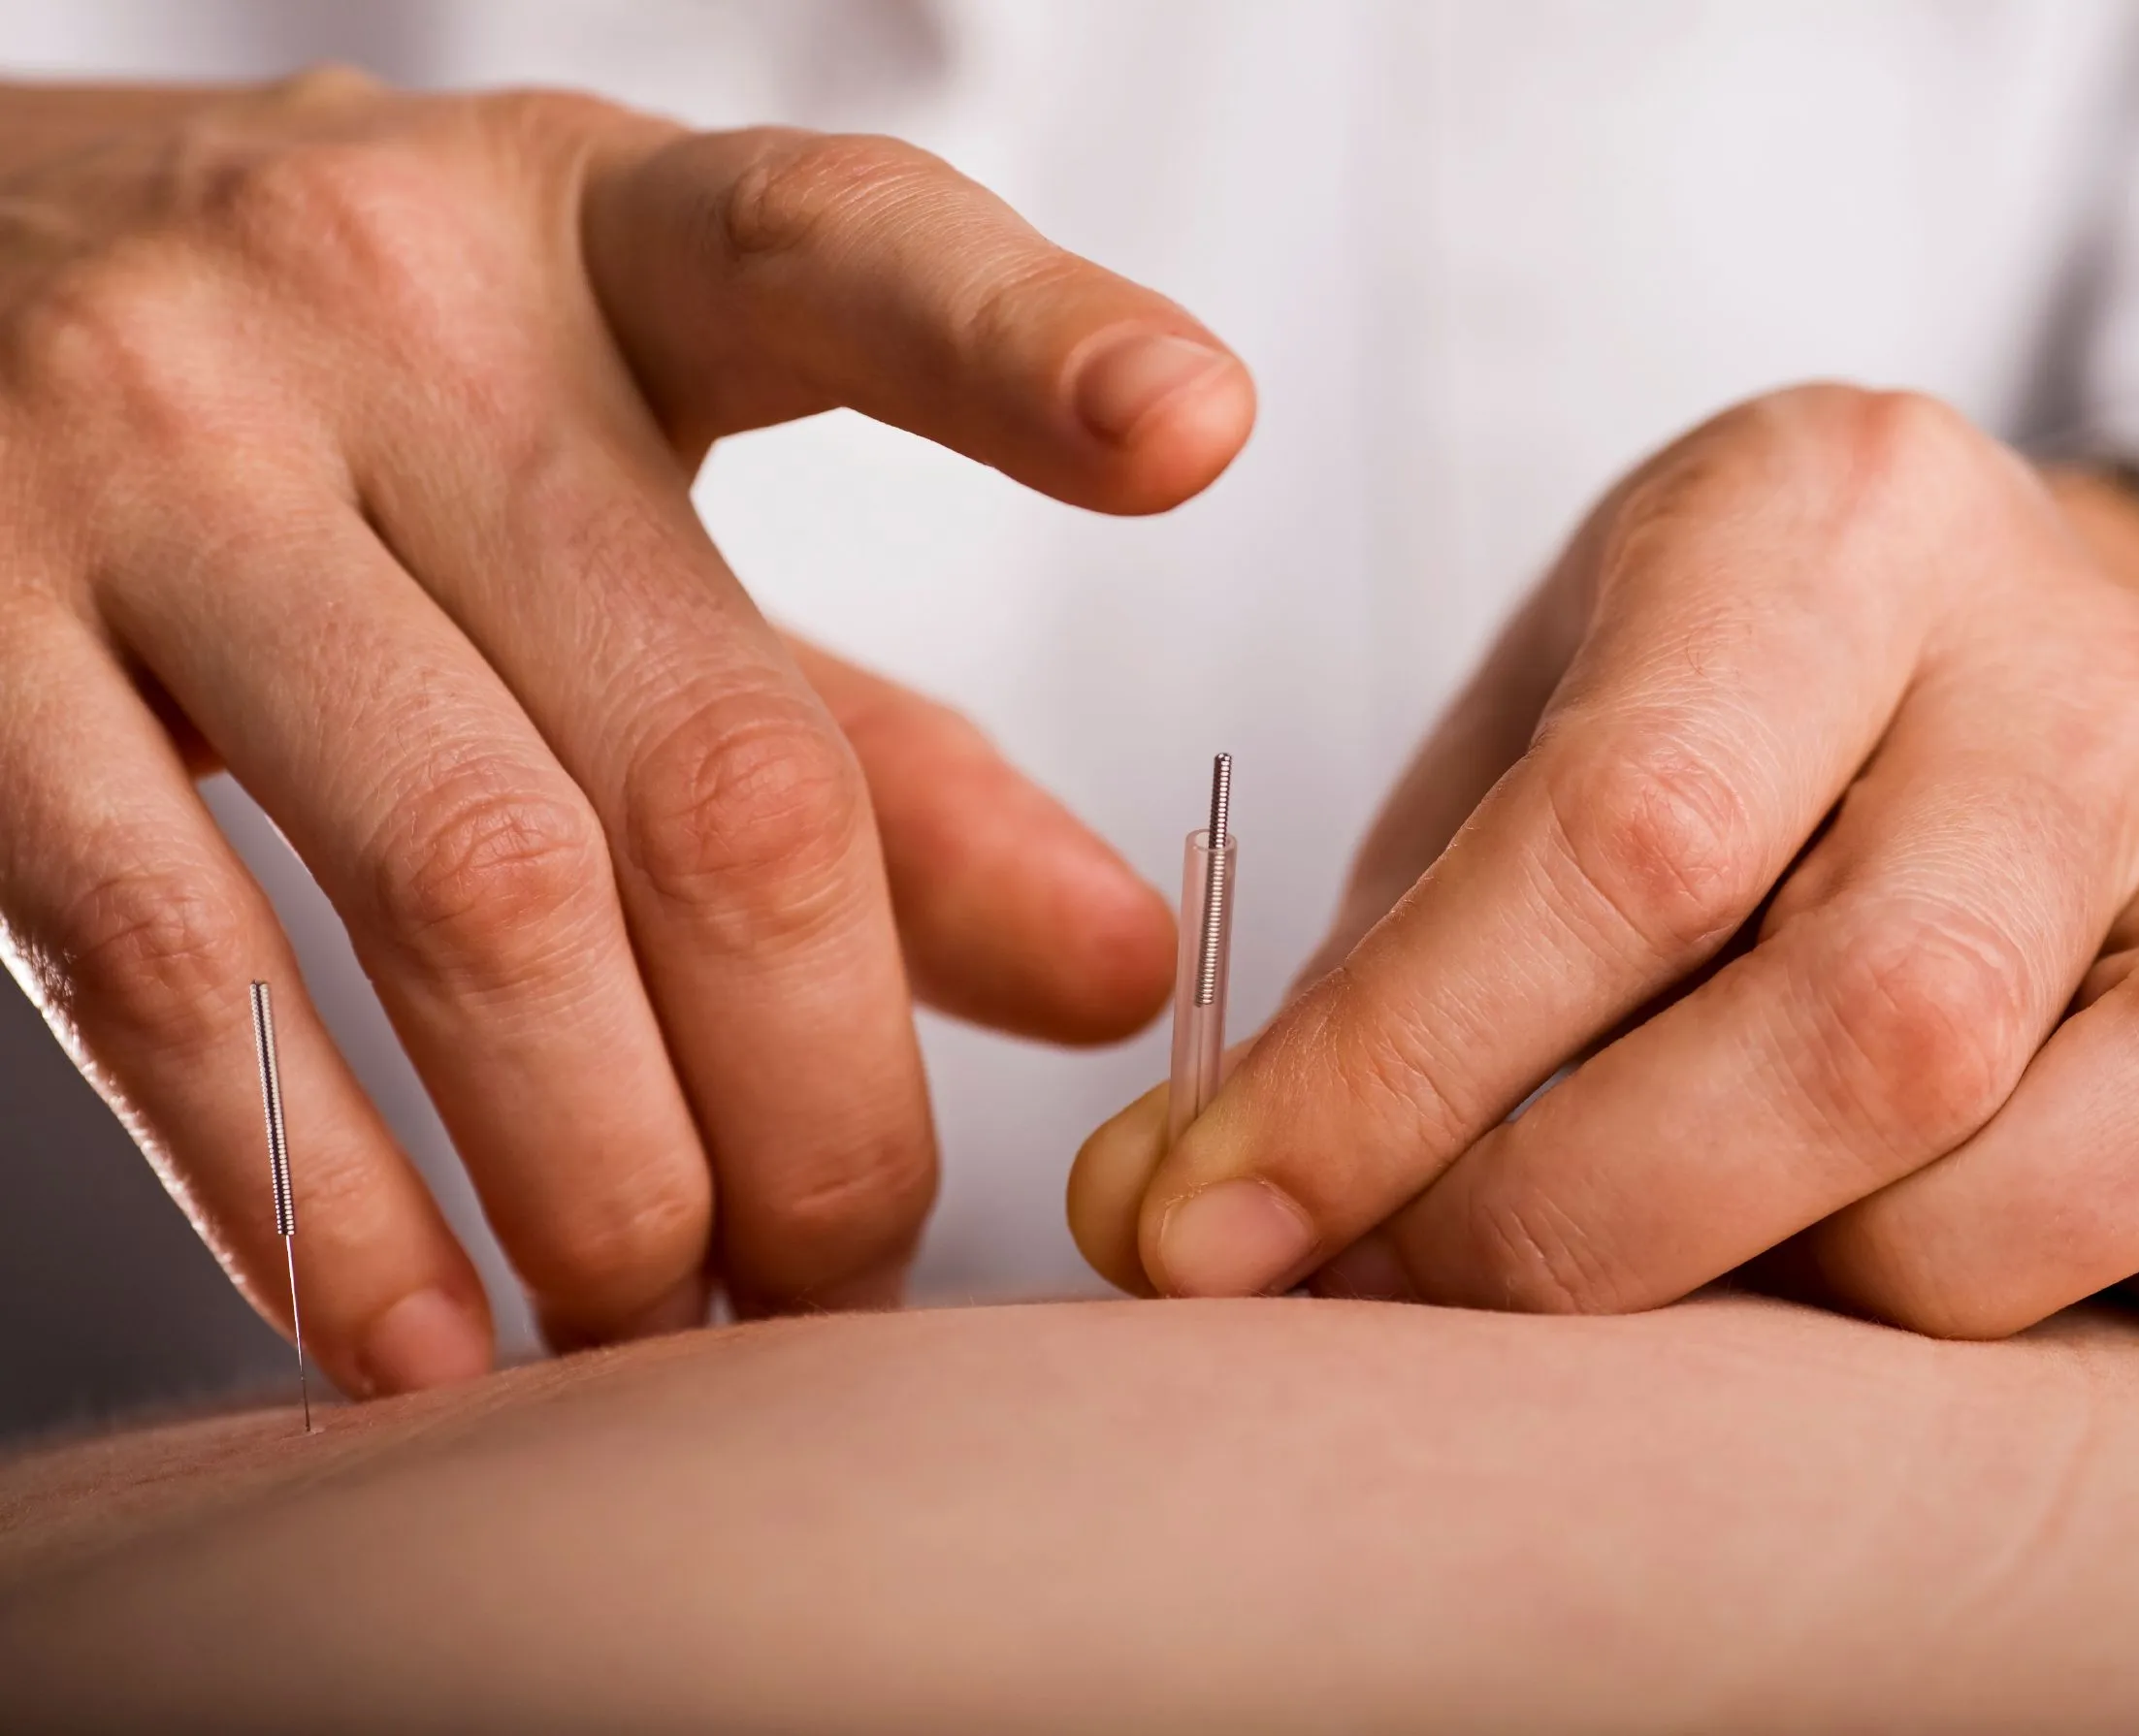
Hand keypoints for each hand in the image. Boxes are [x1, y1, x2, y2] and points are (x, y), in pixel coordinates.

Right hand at [0, 70, 1253, 1392]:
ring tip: (678, 1327)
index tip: (1197, 434)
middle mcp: (377, 308)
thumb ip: (875, 746)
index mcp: (596, 241)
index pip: (836, 247)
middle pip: (714, 760)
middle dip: (823, 1086)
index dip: (1027, 344)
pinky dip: (329, 1192)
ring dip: (609, 1171)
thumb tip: (1124, 976)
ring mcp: (141, 456)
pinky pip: (171, 963)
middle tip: (857, 1265)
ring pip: (477, 886)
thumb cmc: (351, 440)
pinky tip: (431, 1340)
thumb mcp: (621, 515)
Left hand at [1071, 385, 2138, 1372]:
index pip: (1621, 833)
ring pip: (2137, 1134)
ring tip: (1716, 1281)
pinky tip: (2070, 1294)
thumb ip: (1382, 980)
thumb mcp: (1521, 762)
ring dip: (1875, 1292)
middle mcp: (2074, 664)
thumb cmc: (1699, 726)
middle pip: (1878, 1022)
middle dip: (1595, 1232)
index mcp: (1829, 521)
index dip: (1392, 1079)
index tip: (1202, 1238)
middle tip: (1414, 1295)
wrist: (1984, 661)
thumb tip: (1169, 1232)